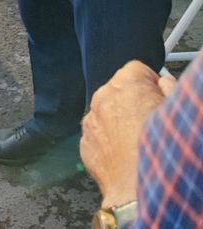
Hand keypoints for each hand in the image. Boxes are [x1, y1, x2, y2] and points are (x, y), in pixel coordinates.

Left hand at [80, 60, 164, 208]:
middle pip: (119, 89)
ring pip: (106, 111)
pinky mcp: (84, 141)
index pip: (138, 69)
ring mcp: (91, 119)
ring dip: (118, 120)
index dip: (150, 84)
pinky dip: (107, 140)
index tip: (156, 96)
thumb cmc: (161, 152)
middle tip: (148, 122)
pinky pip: (97, 132)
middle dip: (132, 101)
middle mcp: (104, 96)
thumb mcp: (176, 111)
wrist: (140, 191)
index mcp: (127, 82)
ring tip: (137, 141)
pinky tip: (124, 154)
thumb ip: (169, 88)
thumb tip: (164, 83)